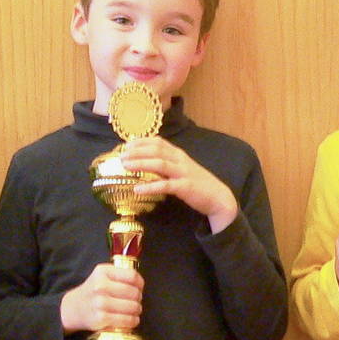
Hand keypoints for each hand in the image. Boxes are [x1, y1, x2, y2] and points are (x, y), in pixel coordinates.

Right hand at [60, 264, 143, 333]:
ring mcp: (101, 303)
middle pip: (134, 293)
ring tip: (133, 310)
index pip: (132, 276)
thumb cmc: (92, 292)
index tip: (139, 288)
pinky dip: (133, 321)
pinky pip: (128, 320)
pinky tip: (131, 319)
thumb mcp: (102, 276)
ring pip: (133, 307)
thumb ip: (119, 275)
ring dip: (137, 310)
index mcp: (103, 272)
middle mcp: (101, 286)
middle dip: (138, 298)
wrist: (73, 309)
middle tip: (134, 301)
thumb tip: (140, 284)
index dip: (140, 283)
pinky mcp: (101, 318)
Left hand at [122, 137, 238, 232]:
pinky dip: (150, 187)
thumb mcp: (181, 169)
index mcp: (178, 154)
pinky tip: (137, 189)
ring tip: (125, 166)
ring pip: (159, 164)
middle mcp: (180, 160)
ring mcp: (183, 172)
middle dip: (136, 151)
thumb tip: (144, 161)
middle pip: (156, 150)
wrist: (218, 197)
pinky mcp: (186, 187)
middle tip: (120, 155)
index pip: (158, 142)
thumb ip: (165, 164)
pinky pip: (166, 186)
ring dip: (140, 164)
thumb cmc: (196, 183)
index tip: (126, 144)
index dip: (141, 141)